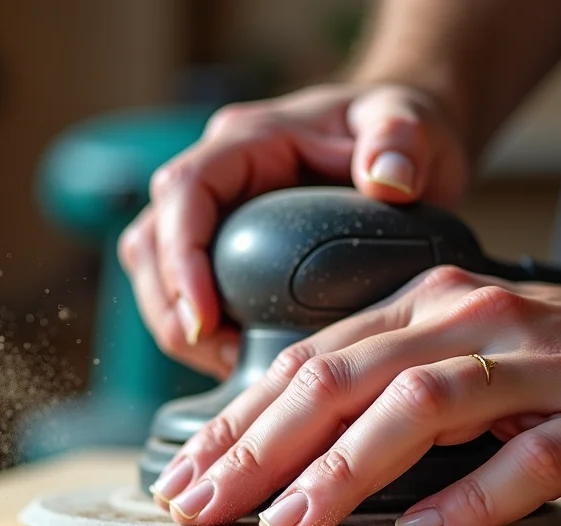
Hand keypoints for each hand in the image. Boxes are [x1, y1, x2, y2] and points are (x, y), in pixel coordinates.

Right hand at [117, 83, 470, 378]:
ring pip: (154, 273)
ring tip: (232, 368)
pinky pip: (183, 294)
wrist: (402, 149)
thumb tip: (387, 180)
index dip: (181, 257)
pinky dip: (201, 334)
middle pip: (150, 240)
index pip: (184, 191)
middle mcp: (217, 175)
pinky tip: (243, 365)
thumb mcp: (410, 123)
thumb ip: (400, 141)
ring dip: (176, 326)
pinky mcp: (221, 251)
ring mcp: (214, 215)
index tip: (204, 318)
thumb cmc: (401, 132)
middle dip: (169, 307)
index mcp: (247, 141)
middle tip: (221, 357)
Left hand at [147, 248, 560, 525]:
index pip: (312, 361)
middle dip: (260, 445)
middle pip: (346, 378)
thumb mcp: (473, 352)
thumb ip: (396, 381)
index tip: (185, 472)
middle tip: (199, 502)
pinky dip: (473, 498)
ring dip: (345, 469)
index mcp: (431, 308)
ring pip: (423, 407)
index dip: (241, 420)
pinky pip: (532, 460)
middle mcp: (476, 324)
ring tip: (288, 523)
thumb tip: (294, 445)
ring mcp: (544, 368)